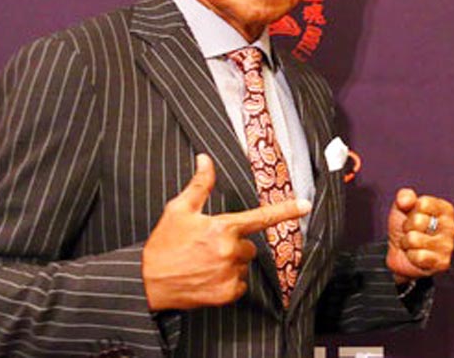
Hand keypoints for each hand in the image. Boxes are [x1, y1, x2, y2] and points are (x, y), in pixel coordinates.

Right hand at [142, 154, 311, 310]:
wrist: (148, 281)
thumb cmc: (164, 242)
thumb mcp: (179, 208)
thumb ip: (199, 184)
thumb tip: (205, 159)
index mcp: (222, 227)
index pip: (260, 217)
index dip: (286, 210)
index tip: (305, 205)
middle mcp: (229, 251)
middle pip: (249, 245)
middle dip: (234, 243)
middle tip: (209, 245)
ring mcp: (228, 274)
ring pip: (243, 264)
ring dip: (231, 262)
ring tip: (205, 262)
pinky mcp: (226, 294)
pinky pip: (239, 284)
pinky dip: (228, 281)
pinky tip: (208, 276)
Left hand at [386, 188, 453, 283]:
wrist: (399, 251)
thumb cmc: (405, 226)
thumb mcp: (401, 206)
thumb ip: (404, 196)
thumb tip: (405, 201)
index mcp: (445, 209)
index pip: (423, 203)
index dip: (411, 210)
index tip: (413, 215)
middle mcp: (451, 227)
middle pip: (418, 221)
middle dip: (407, 227)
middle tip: (411, 231)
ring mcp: (448, 246)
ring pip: (414, 239)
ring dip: (407, 242)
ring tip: (412, 243)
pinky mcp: (443, 263)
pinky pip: (418, 256)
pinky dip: (411, 255)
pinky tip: (415, 255)